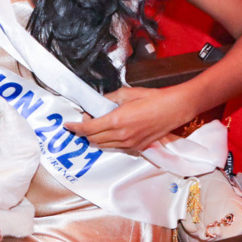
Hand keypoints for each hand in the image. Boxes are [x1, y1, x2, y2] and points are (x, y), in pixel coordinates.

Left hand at [64, 86, 192, 152]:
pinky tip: (111, 131)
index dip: (75, 127)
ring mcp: (129, 144)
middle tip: (86, 119)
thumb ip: (109, 99)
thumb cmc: (152, 98)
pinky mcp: (137, 147)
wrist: (173, 109)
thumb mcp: (127, 93)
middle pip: (93, 139)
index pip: (88, 128)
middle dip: (84, 131)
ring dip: (95, 137)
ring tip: (97, 125)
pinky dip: (108, 141)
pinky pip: (116, 148)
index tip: (68, 125)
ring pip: (103, 146)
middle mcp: (121, 136)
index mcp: (116, 121)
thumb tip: (99, 103)